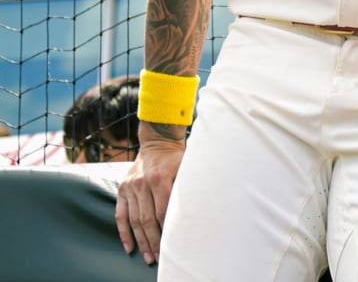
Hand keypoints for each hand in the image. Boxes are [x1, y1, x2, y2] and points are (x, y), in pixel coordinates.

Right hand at [115, 132, 185, 264]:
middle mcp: (141, 184)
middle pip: (146, 220)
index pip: (162, 211)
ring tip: (148, 257)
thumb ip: (185, 188)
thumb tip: (193, 212)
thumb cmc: (176, 158)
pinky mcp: (122, 190)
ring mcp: (130, 187)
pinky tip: (129, 247)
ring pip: (133, 220)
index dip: (166, 230)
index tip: (172, 244)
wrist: (157, 142)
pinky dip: (124, 233)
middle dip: (154, 241)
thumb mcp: (186, 168)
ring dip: (141, 241)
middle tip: (159, 258)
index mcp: (159, 179)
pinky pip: (120, 215)